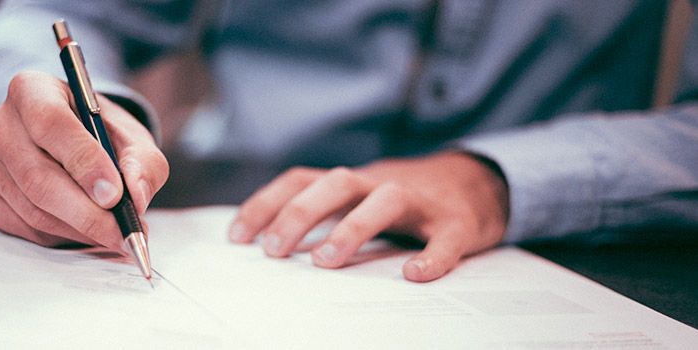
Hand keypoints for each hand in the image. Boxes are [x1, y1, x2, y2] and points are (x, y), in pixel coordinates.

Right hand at [0, 71, 168, 249]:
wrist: (73, 143)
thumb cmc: (101, 135)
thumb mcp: (132, 138)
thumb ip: (143, 163)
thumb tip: (136, 196)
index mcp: (32, 89)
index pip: (50, 123)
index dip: (84, 162)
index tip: (114, 195)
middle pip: (37, 176)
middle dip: (86, 212)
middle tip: (122, 232)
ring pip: (32, 208)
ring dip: (79, 229)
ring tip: (114, 234)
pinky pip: (23, 227)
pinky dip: (61, 236)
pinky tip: (85, 230)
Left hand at [227, 152, 508, 281]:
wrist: (477, 182)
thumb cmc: (405, 199)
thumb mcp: (358, 198)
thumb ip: (324, 214)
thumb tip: (270, 244)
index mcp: (352, 182)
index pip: (301, 180)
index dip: (266, 204)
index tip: (237, 237)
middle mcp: (380, 183)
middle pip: (336, 183)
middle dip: (300, 213)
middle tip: (273, 251)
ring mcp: (420, 201)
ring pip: (385, 200)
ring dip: (352, 228)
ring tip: (325, 262)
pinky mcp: (457, 223)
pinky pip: (445, 238)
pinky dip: (432, 256)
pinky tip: (415, 275)